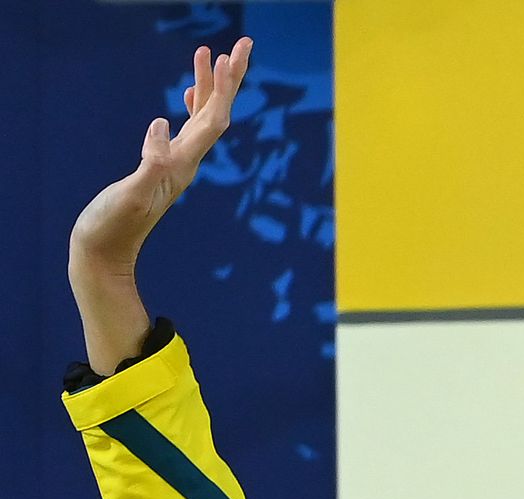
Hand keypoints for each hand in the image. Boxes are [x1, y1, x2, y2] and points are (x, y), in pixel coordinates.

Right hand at [67, 36, 248, 375]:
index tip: (230, 56)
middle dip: (230, 78)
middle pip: (217, 112)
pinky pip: (186, 129)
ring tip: (211, 53)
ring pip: (202, 117)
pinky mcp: (162, 166)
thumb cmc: (113, 226)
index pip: (213, 118)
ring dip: (210, 85)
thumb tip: (162, 126)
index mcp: (182, 163)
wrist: (106, 252)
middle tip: (242, 44)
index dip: (223, 87)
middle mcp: (187, 162)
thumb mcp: (132, 194)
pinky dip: (191, 107)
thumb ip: (150, 162)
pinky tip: (187, 95)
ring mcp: (176, 163)